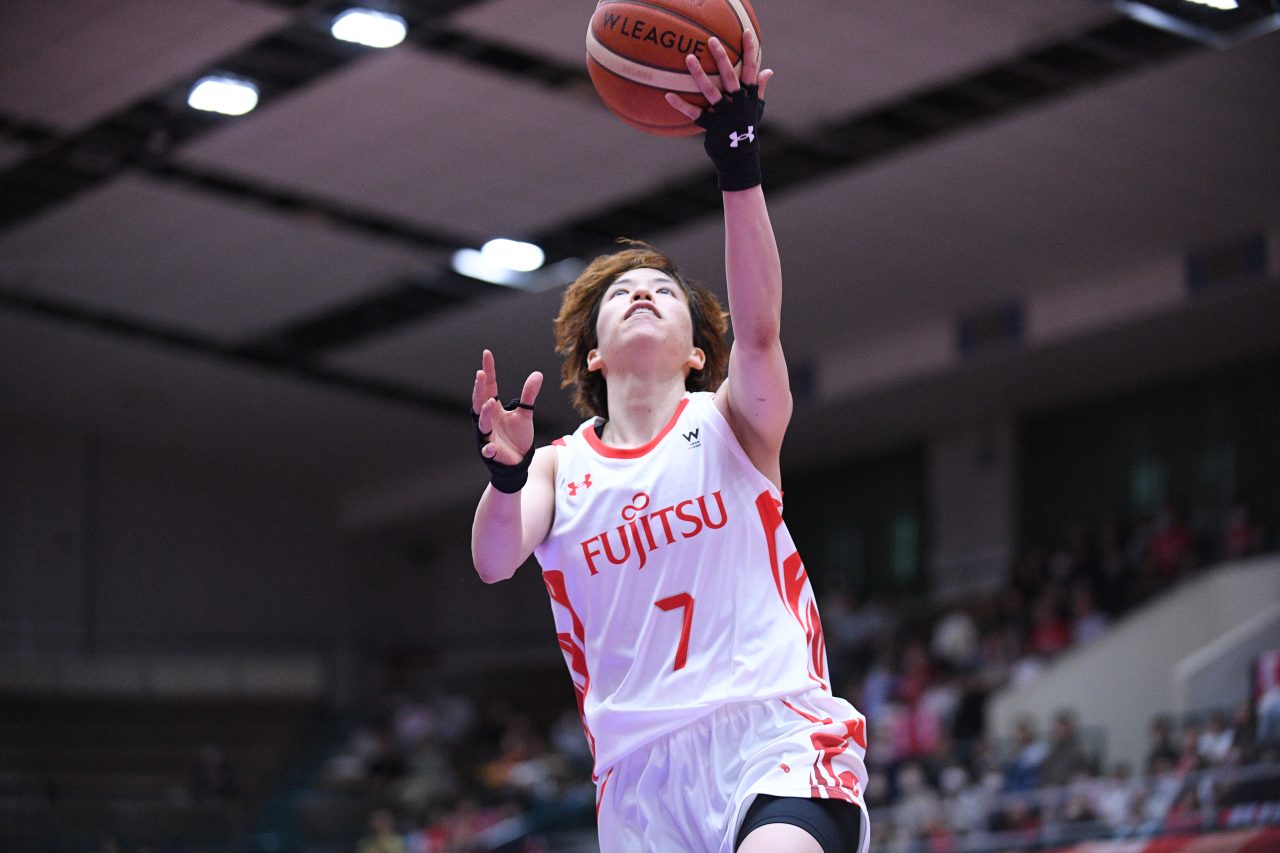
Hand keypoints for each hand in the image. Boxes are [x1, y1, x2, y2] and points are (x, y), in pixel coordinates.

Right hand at [471, 349, 541, 464]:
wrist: (518, 461)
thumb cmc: (517, 436)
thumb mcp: (525, 413)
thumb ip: (529, 395)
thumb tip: (537, 374)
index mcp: (494, 409)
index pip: (490, 386)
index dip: (488, 370)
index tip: (487, 353)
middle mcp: (488, 420)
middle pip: (480, 401)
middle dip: (479, 389)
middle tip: (481, 374)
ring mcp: (488, 435)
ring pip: (482, 423)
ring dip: (484, 414)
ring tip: (490, 403)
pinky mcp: (492, 452)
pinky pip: (487, 450)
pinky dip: (488, 449)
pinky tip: (490, 446)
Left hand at [663, 29, 772, 120]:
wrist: (739, 156)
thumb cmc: (747, 127)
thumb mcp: (756, 108)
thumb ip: (760, 88)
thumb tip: (769, 70)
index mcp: (749, 96)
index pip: (751, 69)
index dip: (750, 51)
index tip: (746, 32)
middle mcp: (737, 102)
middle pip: (729, 76)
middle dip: (721, 57)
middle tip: (711, 40)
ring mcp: (723, 114)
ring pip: (710, 91)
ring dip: (698, 74)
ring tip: (689, 57)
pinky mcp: (711, 125)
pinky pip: (694, 112)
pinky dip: (681, 104)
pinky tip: (667, 95)